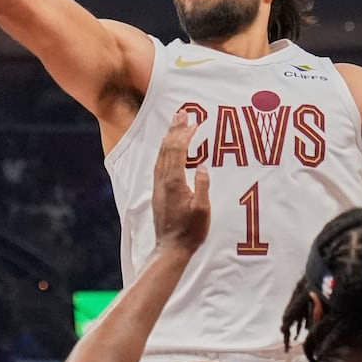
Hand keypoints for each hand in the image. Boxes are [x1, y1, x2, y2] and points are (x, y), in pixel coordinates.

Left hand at [152, 113, 209, 254]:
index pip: (178, 151)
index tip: (194, 121)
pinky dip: (165, 150)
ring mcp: (159, 186)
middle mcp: (163, 181)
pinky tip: (169, 147)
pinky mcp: (159, 191)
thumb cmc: (190, 232)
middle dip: (175, 129)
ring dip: (169, 137)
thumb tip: (202, 166)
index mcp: (174, 183)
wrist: (171, 249)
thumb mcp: (203, 211)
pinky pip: (160, 164)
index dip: (185, 134)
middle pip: (167, 148)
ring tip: (176, 124)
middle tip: (182, 112)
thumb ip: (202, 187)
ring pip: (161, 155)